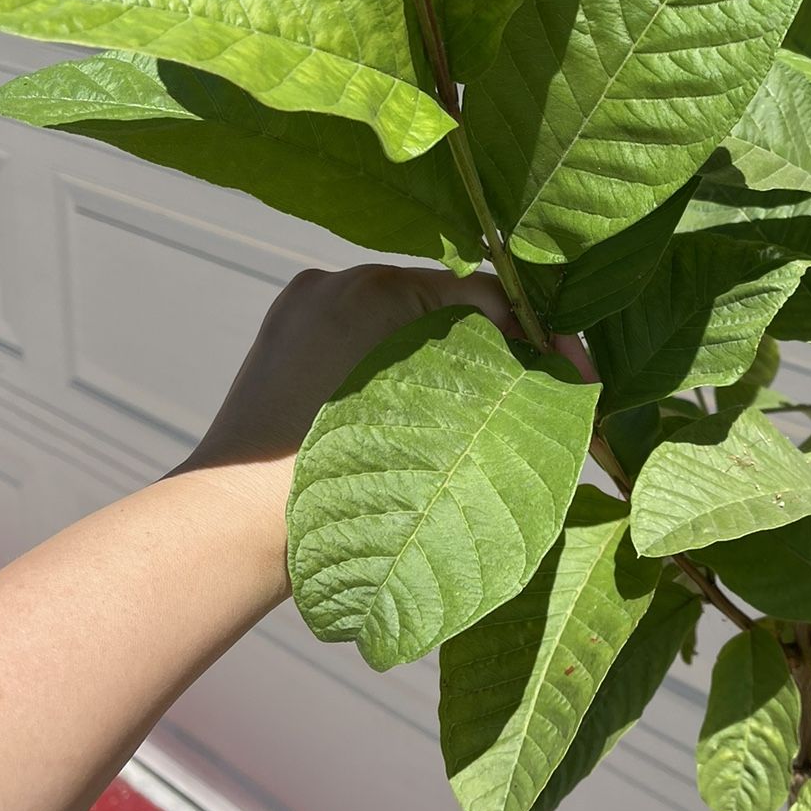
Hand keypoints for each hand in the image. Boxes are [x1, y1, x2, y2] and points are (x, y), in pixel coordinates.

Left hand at [174, 265, 590, 589]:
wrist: (235, 526)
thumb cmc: (341, 485)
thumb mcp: (444, 422)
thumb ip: (502, 380)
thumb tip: (556, 369)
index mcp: (377, 288)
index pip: (484, 295)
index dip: (535, 336)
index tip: (575, 370)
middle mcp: (335, 284)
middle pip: (442, 309)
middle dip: (492, 351)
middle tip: (535, 399)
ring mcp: (302, 313)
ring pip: (400, 329)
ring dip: (443, 366)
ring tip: (475, 419)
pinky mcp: (281, 347)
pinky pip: (357, 348)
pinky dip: (392, 375)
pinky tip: (414, 421)